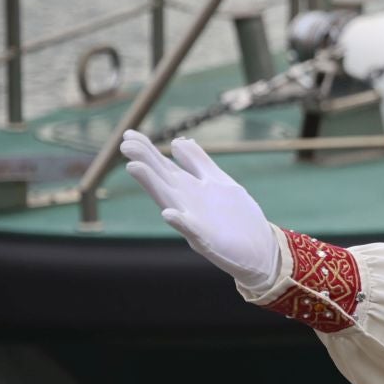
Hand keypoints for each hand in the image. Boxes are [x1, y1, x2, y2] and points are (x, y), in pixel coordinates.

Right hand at [120, 130, 280, 288]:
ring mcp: (194, 220)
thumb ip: (198, 163)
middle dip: (145, 160)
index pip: (165, 165)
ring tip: (134, 167)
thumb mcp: (217, 181)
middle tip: (125, 144)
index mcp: (190, 188)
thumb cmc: (234, 216)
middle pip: (162, 177)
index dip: (148, 149)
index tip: (129, 134)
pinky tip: (169, 214)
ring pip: (169, 199)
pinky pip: (191, 230)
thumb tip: (178, 140)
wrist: (259, 249)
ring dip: (152, 184)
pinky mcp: (206, 240)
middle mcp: (186, 202)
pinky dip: (180, 221)